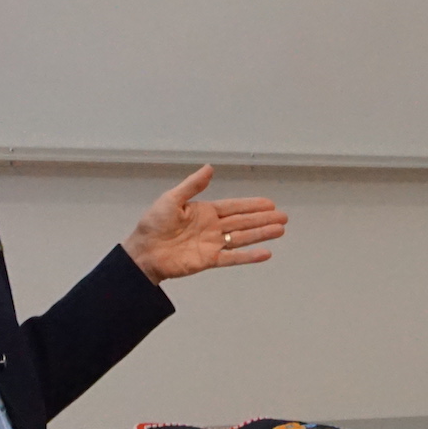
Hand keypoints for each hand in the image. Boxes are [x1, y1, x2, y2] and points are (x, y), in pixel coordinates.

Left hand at [121, 165, 287, 285]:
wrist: (143, 252)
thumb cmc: (152, 225)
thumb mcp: (171, 199)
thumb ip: (193, 186)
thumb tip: (210, 168)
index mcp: (204, 212)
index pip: (234, 207)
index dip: (252, 205)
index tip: (269, 203)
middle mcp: (212, 228)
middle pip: (243, 222)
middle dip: (263, 219)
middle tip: (283, 216)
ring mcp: (212, 244)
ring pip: (242, 238)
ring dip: (261, 234)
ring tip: (280, 230)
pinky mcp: (208, 260)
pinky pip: (232, 258)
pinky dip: (249, 256)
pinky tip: (265, 253)